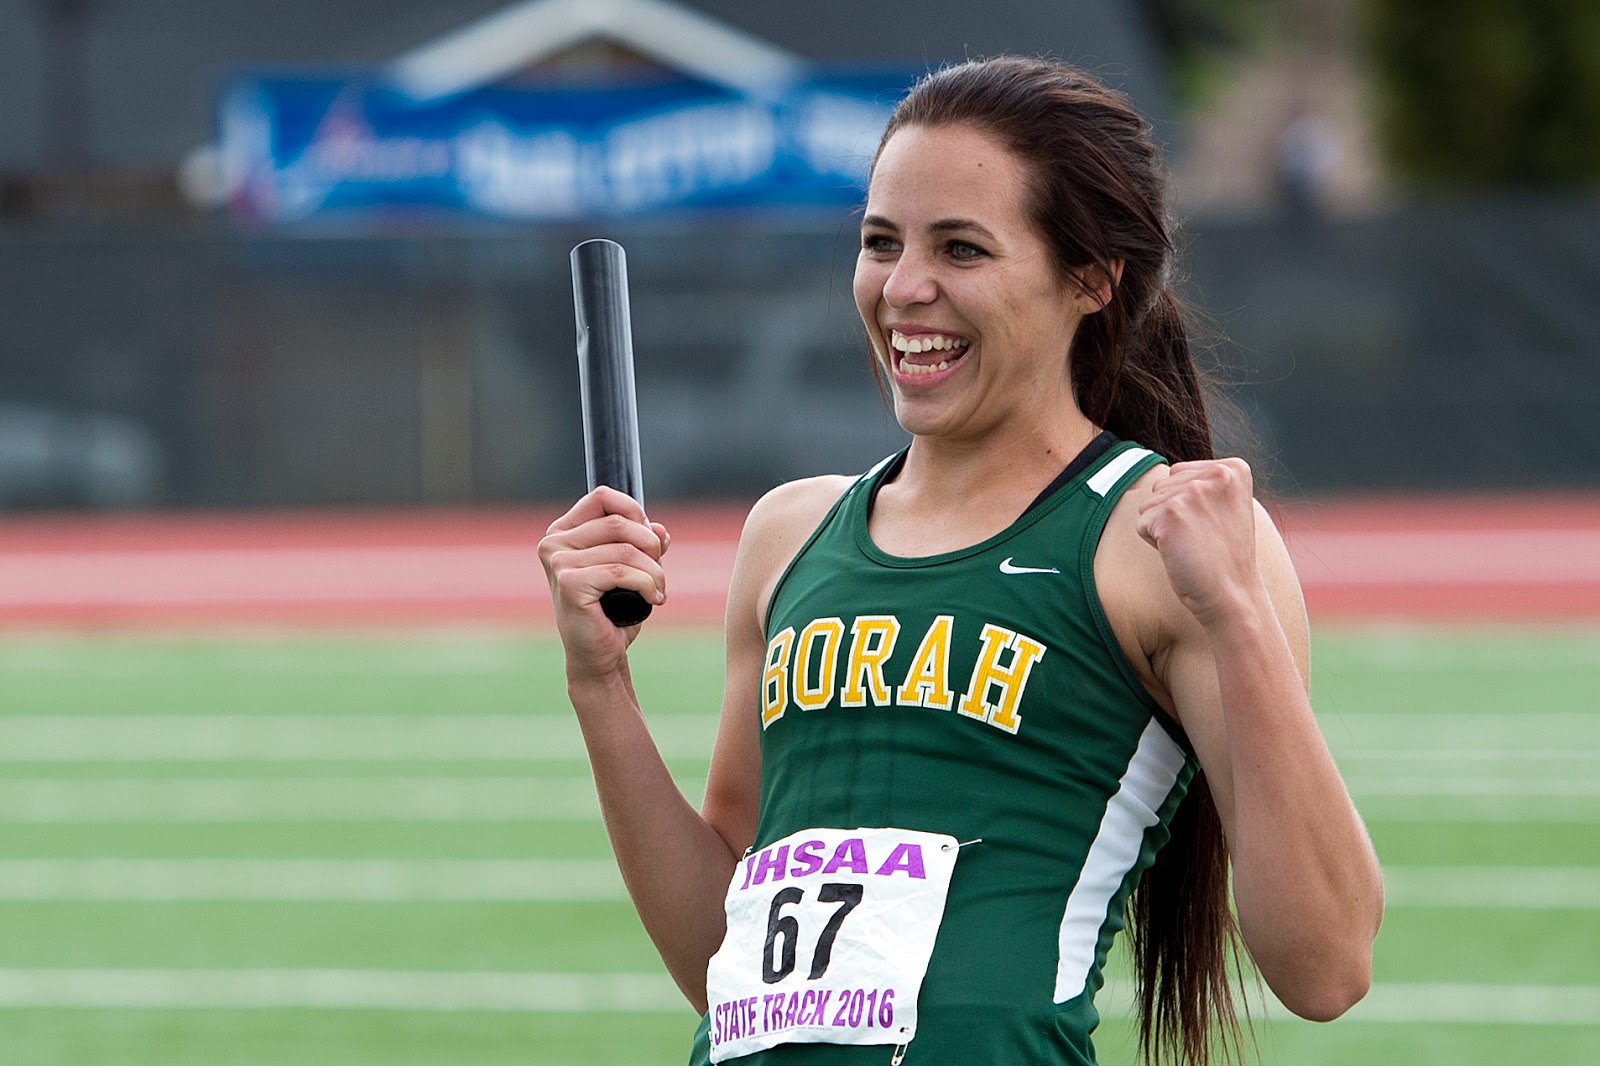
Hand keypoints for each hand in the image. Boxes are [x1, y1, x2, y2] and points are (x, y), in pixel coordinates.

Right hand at [538, 486, 669, 679]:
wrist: (598, 655)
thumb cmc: (613, 610)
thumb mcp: (631, 568)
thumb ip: (643, 542)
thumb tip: (657, 528)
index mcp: (562, 532)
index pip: (603, 497)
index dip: (634, 512)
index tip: (649, 541)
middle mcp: (554, 543)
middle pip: (619, 523)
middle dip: (650, 546)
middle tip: (658, 572)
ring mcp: (558, 563)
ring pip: (626, 550)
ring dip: (654, 571)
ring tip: (659, 590)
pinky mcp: (570, 583)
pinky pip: (623, 572)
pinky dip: (647, 585)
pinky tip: (653, 600)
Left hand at [1134, 458, 1261, 626]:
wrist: (1232, 594)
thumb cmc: (1224, 556)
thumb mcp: (1225, 506)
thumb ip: (1203, 483)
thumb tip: (1166, 474)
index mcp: (1234, 468)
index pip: (1180, 473)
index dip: (1187, 505)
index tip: (1213, 525)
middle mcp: (1217, 474)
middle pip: (1162, 486)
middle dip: (1173, 514)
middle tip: (1201, 539)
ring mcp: (1194, 491)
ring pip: (1149, 503)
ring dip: (1162, 528)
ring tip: (1192, 545)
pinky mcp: (1171, 512)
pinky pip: (1142, 523)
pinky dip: (1153, 542)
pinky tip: (1180, 552)